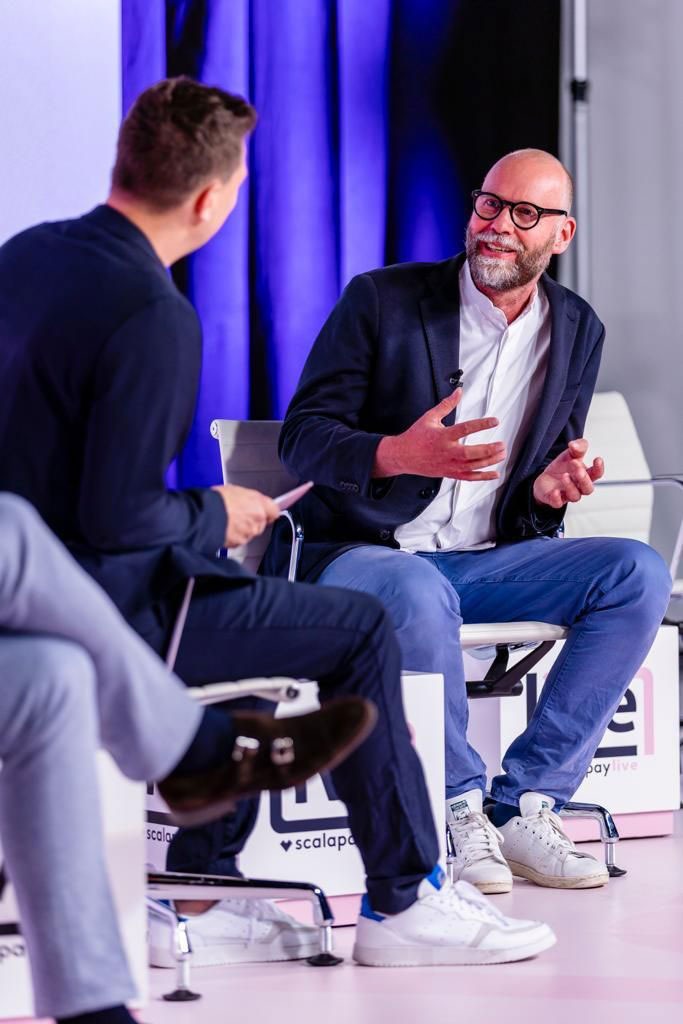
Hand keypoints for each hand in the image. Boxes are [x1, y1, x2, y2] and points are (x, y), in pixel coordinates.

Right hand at [211, 484, 279, 546]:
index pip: (274, 510)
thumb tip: (249, 501)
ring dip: (242, 529)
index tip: (264, 510)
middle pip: (261, 523)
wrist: (206, 514)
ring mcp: (249, 533)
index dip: (268, 511)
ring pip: (250, 532)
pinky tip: (224, 528)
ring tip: (228, 520)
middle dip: (252, 520)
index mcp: (260, 504)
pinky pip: (239, 540)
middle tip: (239, 513)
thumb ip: (249, 498)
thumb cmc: (218, 500)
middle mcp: (258, 520)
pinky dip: (233, 536)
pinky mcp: (238, 543)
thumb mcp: (236, 490)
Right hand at [373, 387, 505, 479]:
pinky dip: (483, 477)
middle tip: (502, 444)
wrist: (402, 456)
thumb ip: (447, 404)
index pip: (466, 429)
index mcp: (442, 436)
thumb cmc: (415, 437)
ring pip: (473, 465)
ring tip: (502, 454)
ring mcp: (448, 464)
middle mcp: (447, 452)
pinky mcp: (449, 473)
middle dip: (489, 449)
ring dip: (490, 461)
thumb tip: (458, 391)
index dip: (482, 424)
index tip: (495, 421)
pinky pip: (469, 477)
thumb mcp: (430, 417)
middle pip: (472, 453)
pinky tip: (495, 474)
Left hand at [533, 438, 603, 508]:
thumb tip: (575, 445)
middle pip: (587, 488)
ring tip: (565, 476)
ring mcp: (567, 494)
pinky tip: (555, 492)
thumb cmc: (562, 468)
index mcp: (585, 475)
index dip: (599, 468)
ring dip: (570, 486)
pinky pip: (557, 503)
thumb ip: (577, 447)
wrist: (545, 478)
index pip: (596, 474)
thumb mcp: (570, 454)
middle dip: (584, 479)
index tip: (597, 459)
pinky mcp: (554, 499)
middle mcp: (578, 487)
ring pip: (575, 496)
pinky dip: (557, 499)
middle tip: (577, 467)